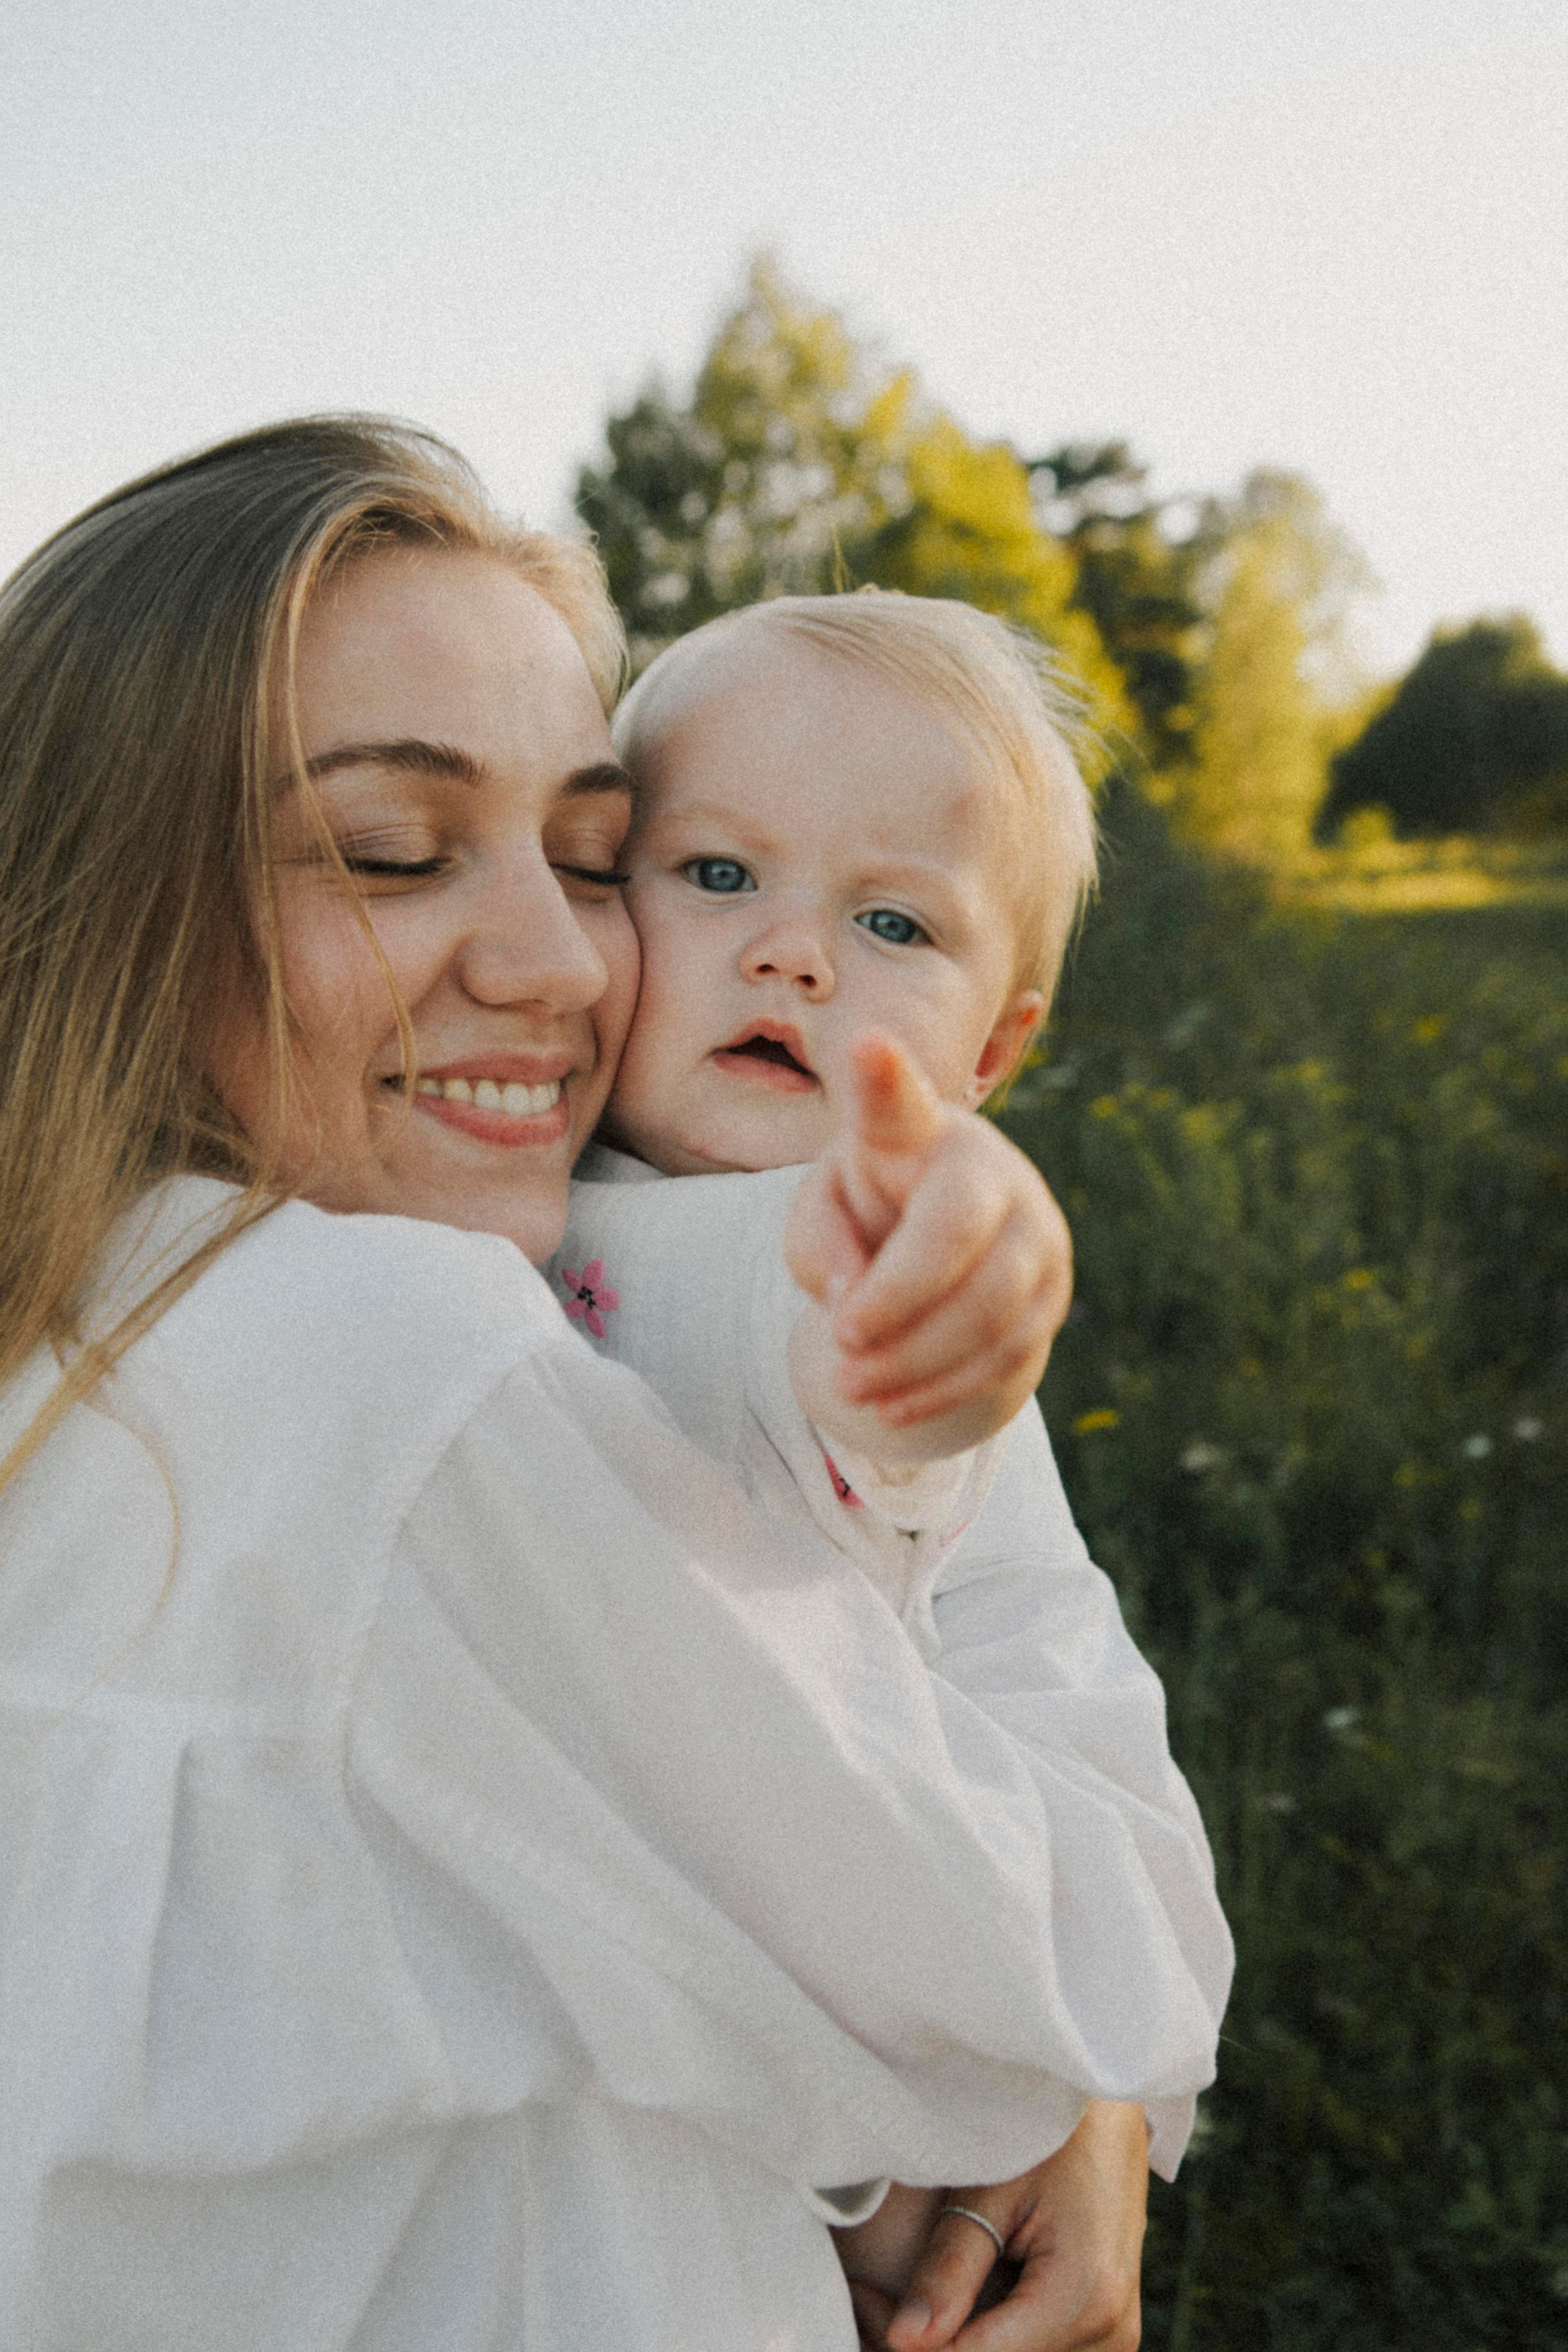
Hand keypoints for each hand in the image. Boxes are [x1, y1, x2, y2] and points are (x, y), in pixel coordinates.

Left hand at [784, 1034, 1071, 1446]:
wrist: (942, 1235)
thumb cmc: (868, 1210)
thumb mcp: (821, 1215)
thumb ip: (822, 1247)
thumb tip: (858, 1304)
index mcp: (917, 1130)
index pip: (900, 1100)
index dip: (885, 1077)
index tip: (866, 1043)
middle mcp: (990, 1167)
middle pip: (955, 1236)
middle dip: (895, 1304)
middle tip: (838, 1346)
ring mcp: (1036, 1226)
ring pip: (990, 1308)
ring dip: (915, 1362)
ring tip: (852, 1389)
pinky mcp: (1054, 1288)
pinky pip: (1009, 1352)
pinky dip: (945, 1388)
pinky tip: (892, 1407)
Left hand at [841, 2104, 1149, 2351]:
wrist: (1107, 2110)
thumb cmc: (1043, 2132)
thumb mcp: (988, 2191)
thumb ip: (949, 2270)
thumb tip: (901, 2343)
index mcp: (1085, 2295)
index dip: (913, 2341)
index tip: (863, 2299)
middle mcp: (1110, 2331)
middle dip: (931, 2341)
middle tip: (870, 2296)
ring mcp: (1114, 2335)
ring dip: (956, 2340)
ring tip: (904, 2294)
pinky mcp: (1105, 2329)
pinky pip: (1033, 2348)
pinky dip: (986, 2335)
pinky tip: (947, 2301)